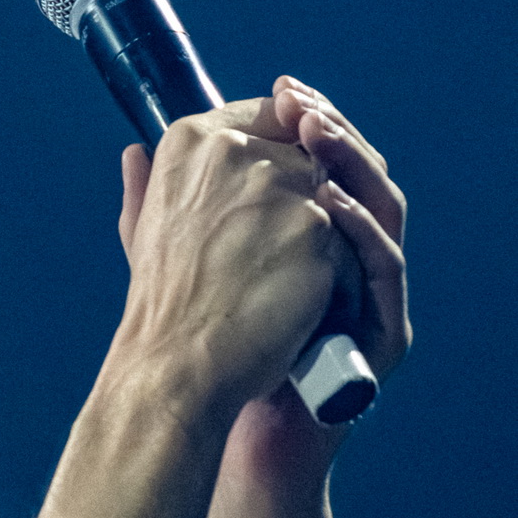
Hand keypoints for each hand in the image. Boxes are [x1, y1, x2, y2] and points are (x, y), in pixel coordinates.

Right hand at [114, 93, 344, 427]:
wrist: (178, 362)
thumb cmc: (161, 303)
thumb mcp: (142, 229)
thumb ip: (146, 184)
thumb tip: (136, 152)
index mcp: (190, 140)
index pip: (263, 115)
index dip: (282, 147)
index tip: (285, 185)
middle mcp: (235, 148)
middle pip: (306, 151)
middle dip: (310, 194)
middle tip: (300, 243)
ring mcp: (280, 184)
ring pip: (332, 193)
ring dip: (328, 232)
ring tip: (302, 277)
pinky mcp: (317, 225)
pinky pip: (348, 236)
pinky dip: (340, 267)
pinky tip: (318, 297)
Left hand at [121, 77, 409, 497]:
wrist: (214, 425)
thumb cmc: (202, 346)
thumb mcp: (175, 264)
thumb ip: (158, 207)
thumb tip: (132, 149)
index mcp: (310, 235)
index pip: (325, 159)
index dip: (308, 120)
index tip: (281, 92)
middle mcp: (349, 259)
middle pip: (360, 173)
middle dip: (334, 131)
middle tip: (303, 105)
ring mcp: (369, 294)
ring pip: (384, 209)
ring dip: (354, 166)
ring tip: (317, 138)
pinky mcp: (380, 333)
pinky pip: (385, 270)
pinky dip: (363, 231)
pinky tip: (331, 205)